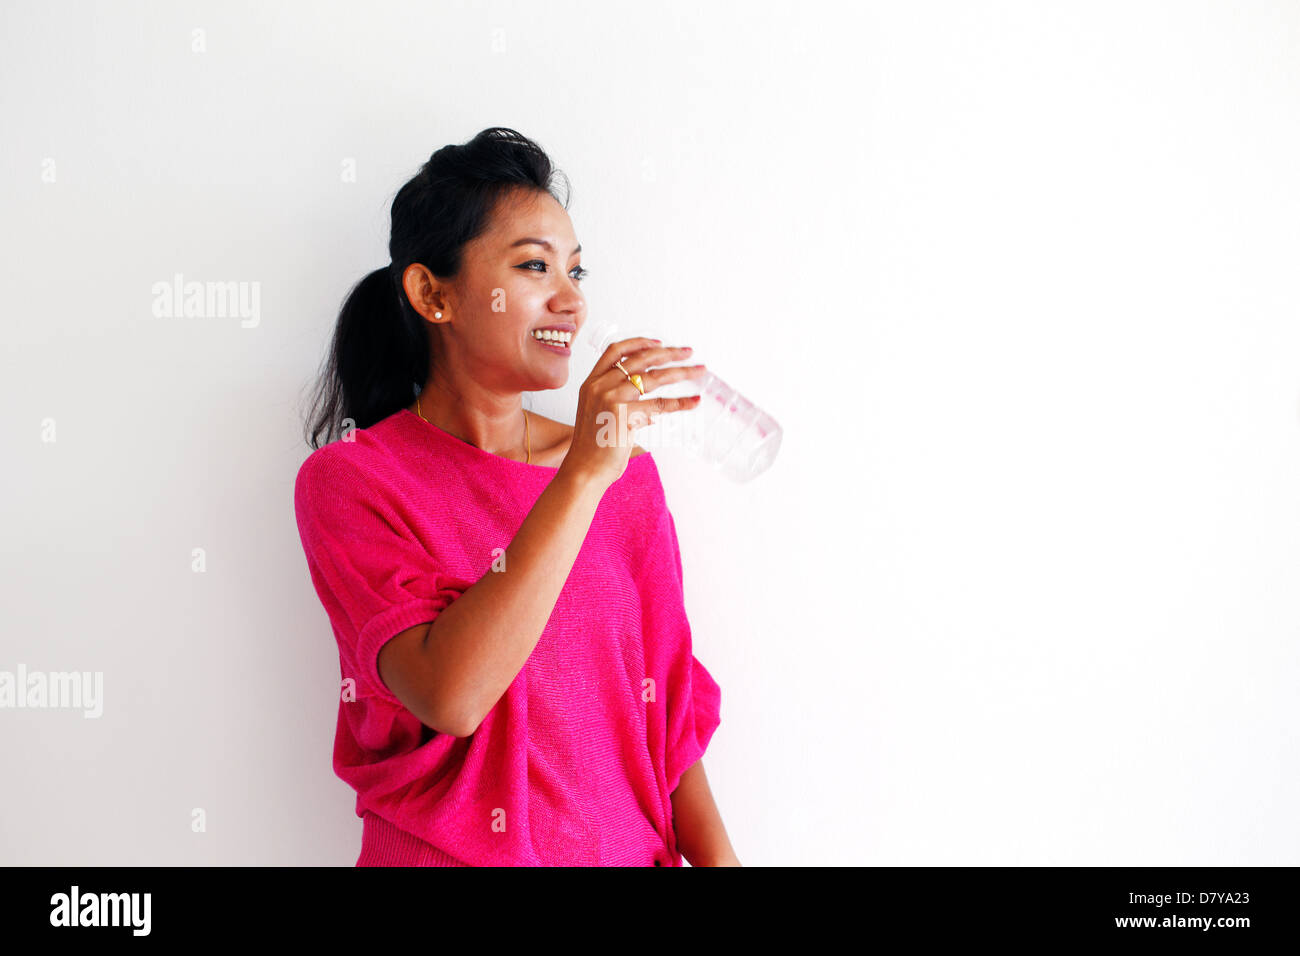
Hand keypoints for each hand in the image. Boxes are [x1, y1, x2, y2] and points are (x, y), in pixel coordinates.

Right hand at [559, 336, 706, 488]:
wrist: (584, 469)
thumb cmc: (593, 447)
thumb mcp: (597, 412)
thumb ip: (616, 397)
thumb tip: (648, 392)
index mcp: (591, 382)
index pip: (615, 351)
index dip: (639, 343)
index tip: (659, 343)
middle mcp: (599, 385)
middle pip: (640, 359)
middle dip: (668, 353)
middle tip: (688, 352)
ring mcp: (611, 398)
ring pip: (654, 378)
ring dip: (681, 372)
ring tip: (698, 371)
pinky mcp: (624, 414)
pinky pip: (659, 404)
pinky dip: (680, 402)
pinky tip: (693, 401)